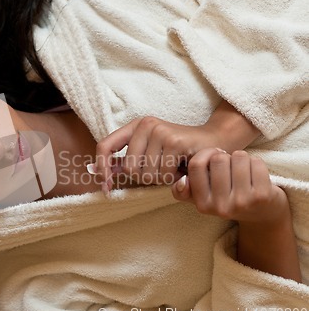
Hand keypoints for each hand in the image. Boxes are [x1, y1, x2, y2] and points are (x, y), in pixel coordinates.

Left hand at [93, 101, 259, 193]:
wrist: (213, 141)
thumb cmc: (178, 152)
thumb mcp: (148, 154)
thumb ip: (124, 162)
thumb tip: (96, 172)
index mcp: (134, 127)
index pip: (105, 145)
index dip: (102, 168)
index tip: (106, 186)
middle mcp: (145, 125)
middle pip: (129, 169)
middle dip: (145, 178)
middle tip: (161, 170)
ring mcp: (160, 131)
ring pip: (146, 174)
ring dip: (161, 179)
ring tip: (173, 167)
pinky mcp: (174, 141)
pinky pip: (163, 174)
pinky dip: (173, 178)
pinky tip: (181, 167)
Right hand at [171, 148, 289, 224]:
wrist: (262, 214)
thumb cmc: (228, 198)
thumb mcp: (202, 198)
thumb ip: (184, 191)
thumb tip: (181, 181)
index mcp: (203, 205)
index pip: (196, 166)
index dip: (205, 154)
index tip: (213, 156)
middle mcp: (221, 207)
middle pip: (218, 159)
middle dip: (225, 156)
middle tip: (230, 165)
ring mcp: (242, 202)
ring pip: (238, 157)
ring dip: (241, 158)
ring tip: (242, 169)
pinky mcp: (262, 196)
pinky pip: (256, 162)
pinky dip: (256, 162)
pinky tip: (256, 173)